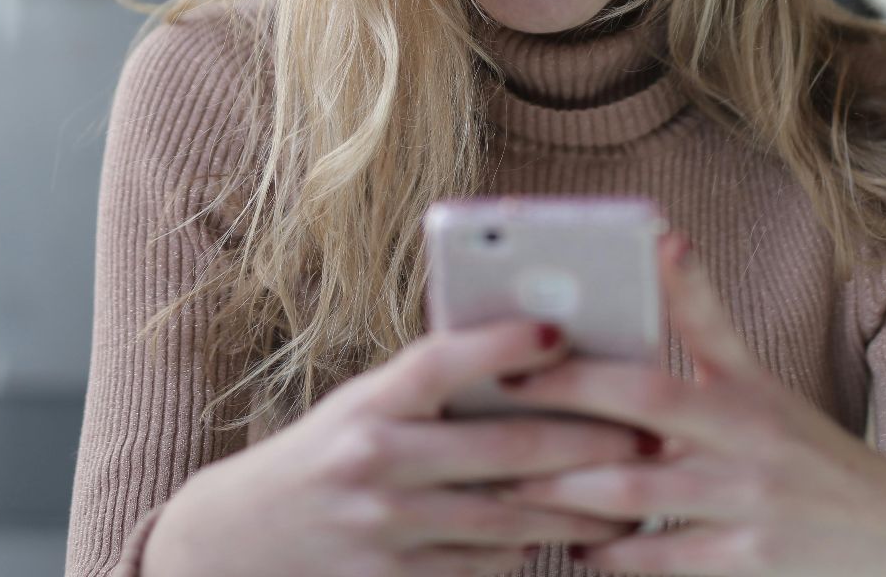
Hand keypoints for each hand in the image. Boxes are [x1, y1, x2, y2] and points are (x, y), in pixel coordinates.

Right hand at [144, 318, 645, 576]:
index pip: (438, 363)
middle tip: (646, 435)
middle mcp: (374, 465)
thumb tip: (533, 353)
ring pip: (509, 518)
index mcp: (366, 405)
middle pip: (503, 450)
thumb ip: (430, 388)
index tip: (558, 331)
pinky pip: (484, 565)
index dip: (500, 346)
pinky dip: (526, 548)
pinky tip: (563, 535)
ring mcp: (385, 532)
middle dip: (588, 443)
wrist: (239, 542)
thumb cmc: (323, 455)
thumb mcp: (360, 406)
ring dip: (577, 509)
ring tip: (630, 494)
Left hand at [488, 232, 885, 575]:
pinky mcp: (750, 570)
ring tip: (510, 493)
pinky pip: (662, 568)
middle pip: (632, 447)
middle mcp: (745, 455)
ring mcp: (748, 517)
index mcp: (740, 399)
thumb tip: (664, 236)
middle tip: (489, 431)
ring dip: (568, 505)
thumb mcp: (761, 381)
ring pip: (635, 513)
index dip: (575, 375)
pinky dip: (613, 560)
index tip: (512, 359)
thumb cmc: (807, 450)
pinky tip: (577, 550)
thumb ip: (703, 316)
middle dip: (556, 439)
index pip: (645, 381)